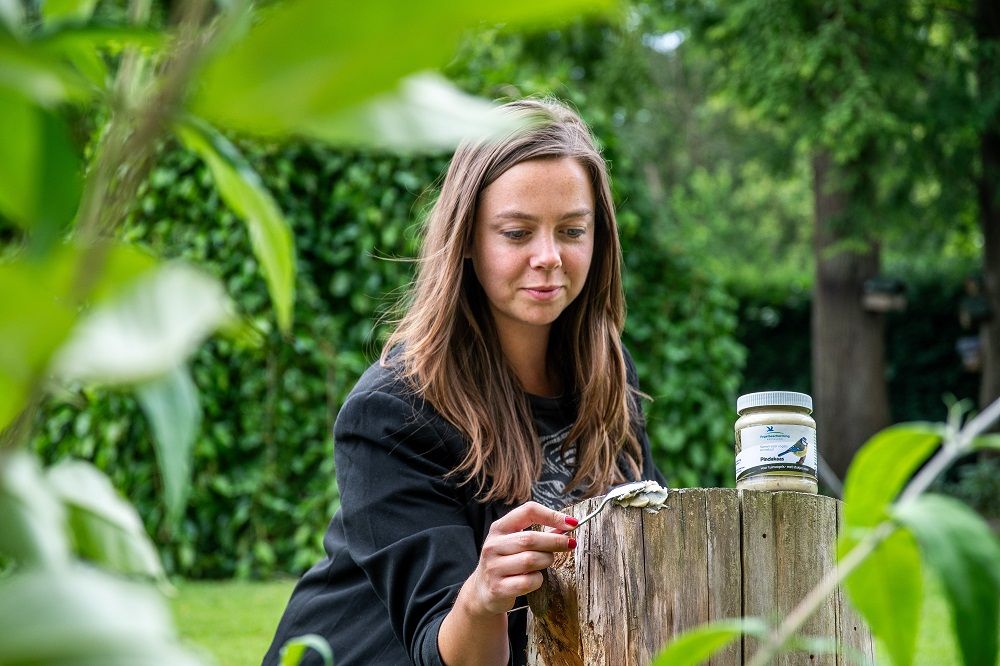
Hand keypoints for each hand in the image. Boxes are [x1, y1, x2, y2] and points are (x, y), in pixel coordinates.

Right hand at [457, 501, 578, 617]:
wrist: (482, 591)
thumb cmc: (505, 562)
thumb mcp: (515, 543)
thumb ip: (539, 533)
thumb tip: (568, 526)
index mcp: (499, 528)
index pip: (528, 511)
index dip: (552, 515)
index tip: (571, 523)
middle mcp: (493, 545)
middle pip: (530, 538)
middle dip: (555, 541)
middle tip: (569, 544)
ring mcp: (493, 567)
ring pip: (530, 560)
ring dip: (546, 560)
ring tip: (547, 561)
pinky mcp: (498, 588)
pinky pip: (528, 581)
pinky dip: (538, 579)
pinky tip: (535, 578)